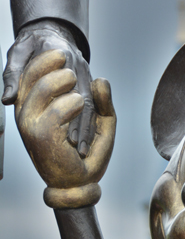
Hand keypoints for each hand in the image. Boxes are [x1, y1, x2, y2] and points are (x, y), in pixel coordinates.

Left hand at [2, 19, 93, 156]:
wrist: (50, 30)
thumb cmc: (32, 43)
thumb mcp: (18, 53)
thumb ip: (13, 74)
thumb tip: (9, 98)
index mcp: (60, 55)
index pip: (66, 86)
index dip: (67, 111)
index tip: (63, 132)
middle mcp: (76, 65)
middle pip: (83, 98)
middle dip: (81, 124)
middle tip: (76, 146)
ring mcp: (84, 73)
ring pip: (90, 102)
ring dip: (87, 126)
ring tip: (82, 149)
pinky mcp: (87, 80)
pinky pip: (92, 102)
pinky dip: (89, 121)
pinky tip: (85, 139)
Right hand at [15, 49, 115, 207]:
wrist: (81, 185)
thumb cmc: (89, 155)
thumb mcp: (101, 123)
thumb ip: (102, 101)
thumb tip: (101, 80)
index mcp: (35, 107)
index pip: (32, 74)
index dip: (46, 59)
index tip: (65, 53)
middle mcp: (28, 114)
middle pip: (33, 75)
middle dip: (51, 63)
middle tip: (71, 65)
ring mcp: (31, 124)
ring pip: (43, 88)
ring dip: (63, 80)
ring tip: (76, 85)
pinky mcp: (41, 136)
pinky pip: (54, 111)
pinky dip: (70, 104)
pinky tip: (77, 103)